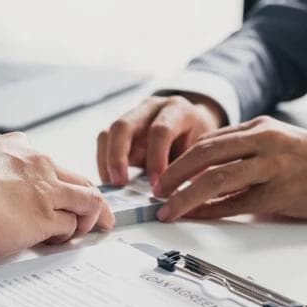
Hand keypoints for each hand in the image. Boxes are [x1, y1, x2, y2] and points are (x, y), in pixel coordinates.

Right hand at [0, 133, 114, 258]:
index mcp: (17, 148)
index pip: (53, 164)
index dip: (64, 183)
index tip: (66, 194)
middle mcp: (37, 164)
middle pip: (81, 180)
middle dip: (92, 201)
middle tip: (97, 218)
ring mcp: (43, 190)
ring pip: (87, 201)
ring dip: (86, 219)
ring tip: (79, 233)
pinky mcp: (43, 216)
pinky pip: (71, 226)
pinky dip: (69, 235)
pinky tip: (56, 241)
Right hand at [97, 94, 225, 186]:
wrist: (194, 125)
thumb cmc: (198, 141)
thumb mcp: (201, 151)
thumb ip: (190, 169)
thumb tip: (177, 199)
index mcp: (177, 110)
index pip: (160, 130)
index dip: (156, 159)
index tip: (156, 185)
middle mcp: (151, 108)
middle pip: (123, 125)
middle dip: (118, 157)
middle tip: (120, 184)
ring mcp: (132, 116)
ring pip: (109, 133)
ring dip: (108, 161)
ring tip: (113, 186)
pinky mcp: (120, 128)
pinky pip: (104, 142)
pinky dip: (104, 163)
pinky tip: (111, 180)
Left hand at [154, 116, 306, 221]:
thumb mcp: (281, 145)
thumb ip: (248, 152)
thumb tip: (211, 170)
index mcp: (262, 128)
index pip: (210, 140)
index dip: (182, 158)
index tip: (164, 173)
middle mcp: (264, 142)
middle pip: (205, 154)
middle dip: (174, 173)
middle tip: (155, 189)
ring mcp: (272, 166)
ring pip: (216, 178)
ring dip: (185, 195)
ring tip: (167, 207)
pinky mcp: (281, 193)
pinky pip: (237, 203)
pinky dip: (211, 211)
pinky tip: (196, 216)